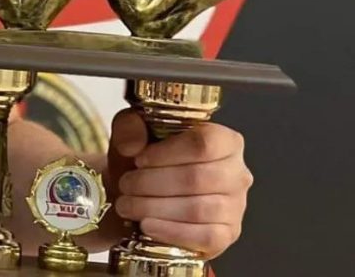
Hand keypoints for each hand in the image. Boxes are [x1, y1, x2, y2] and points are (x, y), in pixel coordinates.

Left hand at [106, 109, 251, 258]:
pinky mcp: (227, 234)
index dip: (167, 153)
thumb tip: (132, 145)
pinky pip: (206, 237)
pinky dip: (172, 232)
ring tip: (127, 204)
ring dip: (155, 208)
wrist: (144, 193)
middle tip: (126, 185)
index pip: (204, 143)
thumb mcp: (132, 131)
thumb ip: (130, 126)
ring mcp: (236, 206)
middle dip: (152, 183)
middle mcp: (237, 173)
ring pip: (199, 209)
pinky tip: (146, 225)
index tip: (138, 160)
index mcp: (224, 140)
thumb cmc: (145, 159)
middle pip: (197, 178)